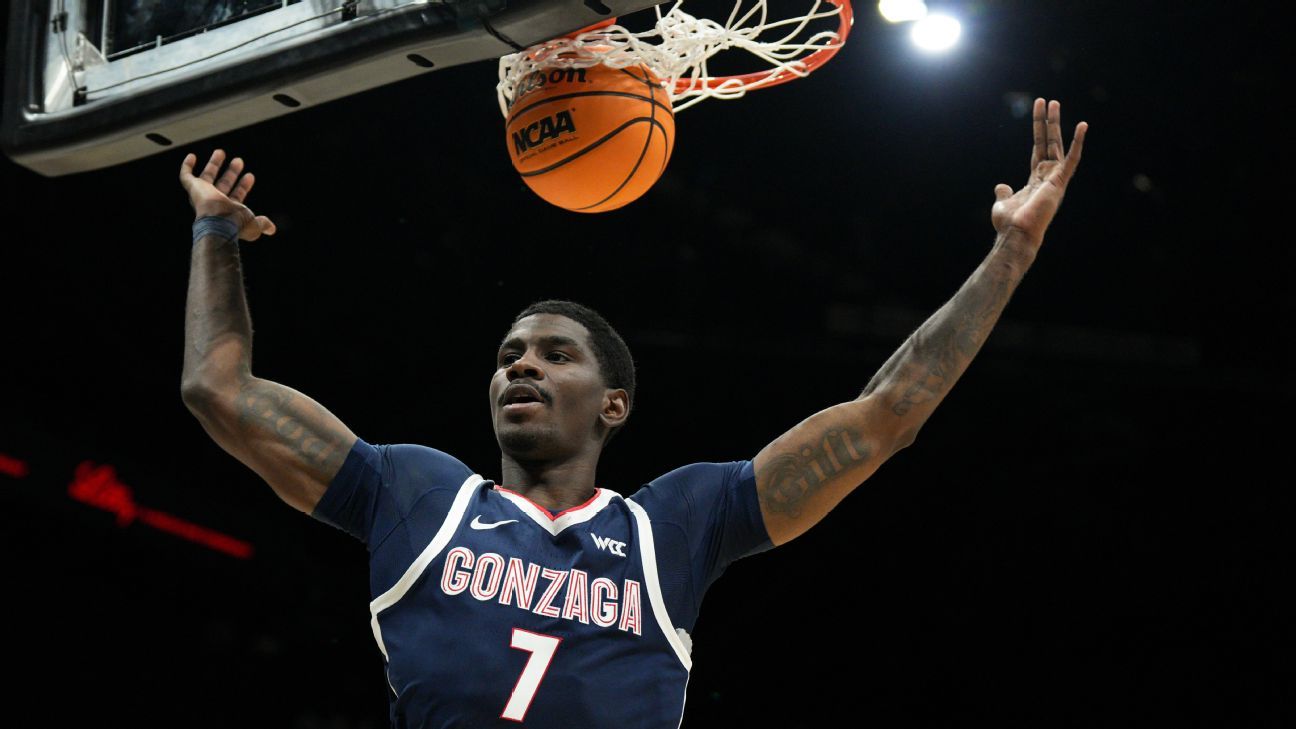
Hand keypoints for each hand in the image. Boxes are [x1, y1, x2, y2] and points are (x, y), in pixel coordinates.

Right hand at [179, 149, 276, 240]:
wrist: (218, 222)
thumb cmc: (235, 225)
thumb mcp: (254, 224)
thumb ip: (262, 224)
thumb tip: (272, 229)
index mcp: (229, 209)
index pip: (237, 195)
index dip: (243, 186)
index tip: (250, 175)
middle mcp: (215, 202)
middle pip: (223, 183)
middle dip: (231, 172)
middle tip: (239, 160)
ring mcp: (203, 194)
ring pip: (207, 176)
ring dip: (214, 164)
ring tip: (220, 152)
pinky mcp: (193, 188)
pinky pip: (185, 176)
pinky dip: (186, 166)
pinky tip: (191, 156)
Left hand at [991, 99, 1086, 247]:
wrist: (1016, 234)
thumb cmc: (1009, 223)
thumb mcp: (1003, 202)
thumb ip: (1005, 192)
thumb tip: (1001, 186)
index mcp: (1036, 180)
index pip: (1038, 149)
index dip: (1038, 131)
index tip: (1038, 113)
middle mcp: (1048, 177)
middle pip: (1048, 142)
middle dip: (1048, 122)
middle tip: (1048, 101)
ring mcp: (1055, 178)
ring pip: (1058, 145)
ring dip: (1056, 124)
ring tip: (1054, 103)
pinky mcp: (1060, 182)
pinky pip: (1072, 159)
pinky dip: (1078, 143)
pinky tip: (1082, 125)